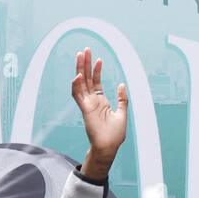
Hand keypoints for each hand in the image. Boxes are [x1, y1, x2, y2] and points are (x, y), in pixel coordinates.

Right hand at [71, 47, 127, 178]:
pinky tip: (78, 76)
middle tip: (85, 50)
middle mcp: (92, 101)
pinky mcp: (85, 110)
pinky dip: (76, 86)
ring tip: (80, 55)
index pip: (96, 82)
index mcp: (101, 101)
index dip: (96, 70)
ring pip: (80, 83)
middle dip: (85, 64)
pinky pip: (77, 96)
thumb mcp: (122, 113)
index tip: (99, 59)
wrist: (109, 147)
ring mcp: (87, 105)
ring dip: (79, 69)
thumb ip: (122, 99)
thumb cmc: (115, 135)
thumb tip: (122, 85)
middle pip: (86, 79)